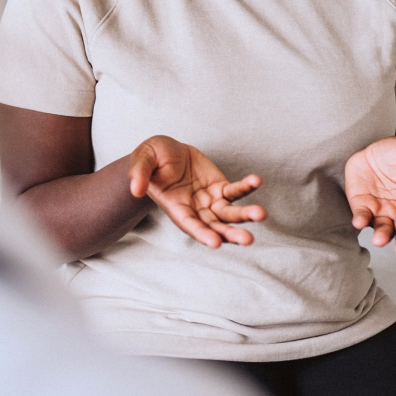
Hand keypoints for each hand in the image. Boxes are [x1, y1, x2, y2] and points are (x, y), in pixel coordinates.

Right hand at [127, 136, 265, 247]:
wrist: (166, 152)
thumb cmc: (151, 159)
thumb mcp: (142, 159)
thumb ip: (139, 173)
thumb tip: (135, 189)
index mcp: (175, 207)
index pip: (189, 224)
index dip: (202, 234)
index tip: (215, 243)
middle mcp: (195, 210)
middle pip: (214, 227)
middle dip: (230, 234)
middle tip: (247, 240)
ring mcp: (210, 201)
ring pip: (229, 213)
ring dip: (245, 215)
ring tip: (260, 214)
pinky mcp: (221, 188)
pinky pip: (236, 190)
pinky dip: (247, 187)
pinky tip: (256, 180)